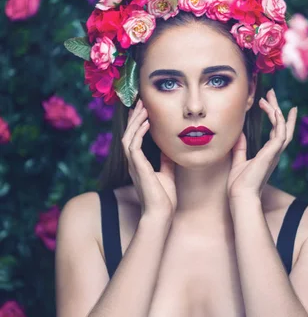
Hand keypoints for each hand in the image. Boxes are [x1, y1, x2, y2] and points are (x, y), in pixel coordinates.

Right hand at [122, 98, 176, 219]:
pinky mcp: (138, 168)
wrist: (161, 214)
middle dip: (134, 117)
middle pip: (128, 134)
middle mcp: (133, 163)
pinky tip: (146, 122)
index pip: (134, 139)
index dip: (136, 124)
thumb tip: (169, 150)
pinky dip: (139, 132)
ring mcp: (134, 165)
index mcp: (139, 164)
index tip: (143, 110)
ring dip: (135, 121)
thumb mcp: (167, 175)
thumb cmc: (164, 199)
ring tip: (142, 107)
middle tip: (140, 102)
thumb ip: (166, 162)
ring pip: (128, 137)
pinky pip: (134, 145)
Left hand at [227, 88, 296, 200]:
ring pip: (282, 127)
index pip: (277, 132)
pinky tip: (274, 110)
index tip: (273, 104)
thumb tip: (239, 134)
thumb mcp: (238, 161)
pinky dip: (279, 121)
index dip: (277, 118)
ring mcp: (275, 153)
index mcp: (268, 154)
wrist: (240, 196)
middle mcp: (274, 152)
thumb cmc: (240, 184)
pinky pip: (280, 133)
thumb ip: (240, 148)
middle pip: (282, 126)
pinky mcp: (272, 153)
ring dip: (277, 110)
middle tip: (272, 93)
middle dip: (278, 108)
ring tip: (270, 96)